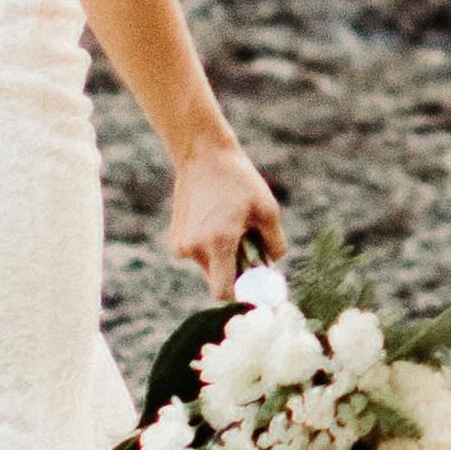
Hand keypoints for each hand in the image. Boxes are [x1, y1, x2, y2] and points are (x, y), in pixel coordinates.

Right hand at [169, 130, 284, 290]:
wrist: (202, 155)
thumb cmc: (238, 180)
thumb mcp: (267, 209)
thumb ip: (274, 244)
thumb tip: (273, 265)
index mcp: (218, 243)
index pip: (223, 292)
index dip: (240, 294)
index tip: (254, 284)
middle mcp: (194, 248)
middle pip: (218, 280)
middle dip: (235, 272)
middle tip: (250, 248)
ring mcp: (181, 244)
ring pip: (209, 267)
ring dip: (224, 257)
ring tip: (233, 226)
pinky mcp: (176, 238)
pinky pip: (199, 254)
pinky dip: (211, 247)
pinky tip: (217, 221)